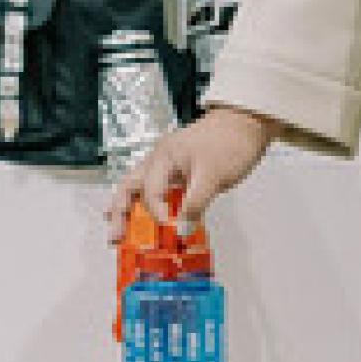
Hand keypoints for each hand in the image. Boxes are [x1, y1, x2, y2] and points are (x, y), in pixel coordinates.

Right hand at [103, 106, 275, 241]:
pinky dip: (148, 206)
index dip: (157, 214)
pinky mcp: (178, 171)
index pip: (151, 192)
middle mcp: (159, 159)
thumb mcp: (213, 176)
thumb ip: (195, 204)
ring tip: (118, 231)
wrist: (247, 123)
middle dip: (119, 212)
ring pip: (138, 188)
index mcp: (164, 156)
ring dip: (127, 209)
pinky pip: (156, 190)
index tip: (170, 230)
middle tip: (114, 237)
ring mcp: (167, 165)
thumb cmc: (229, 142)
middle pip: (129, 186)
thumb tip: (181, 230)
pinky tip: (147, 220)